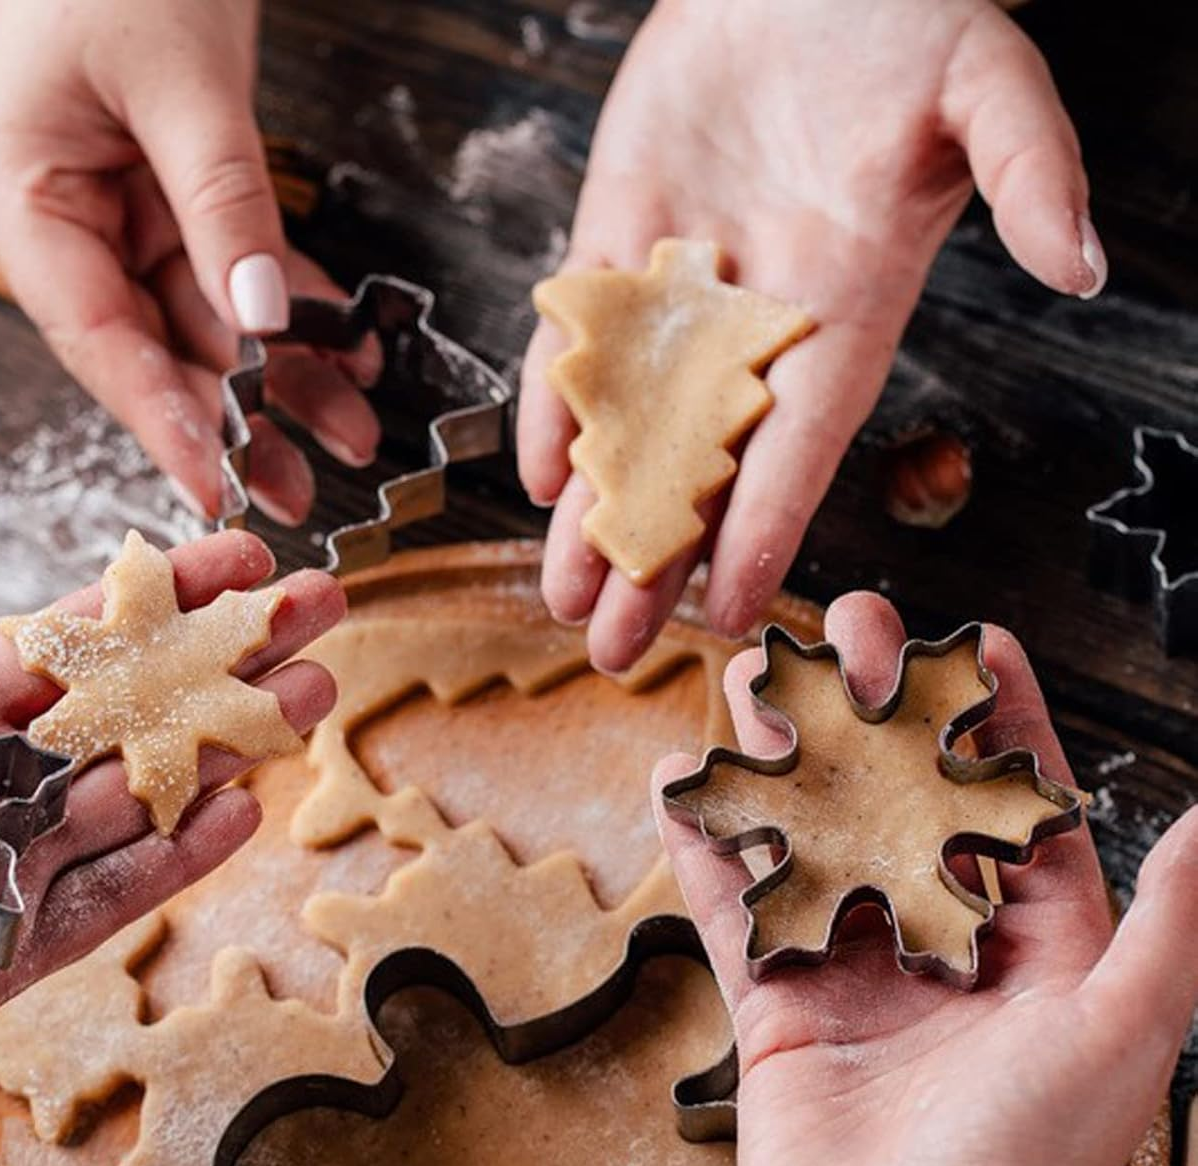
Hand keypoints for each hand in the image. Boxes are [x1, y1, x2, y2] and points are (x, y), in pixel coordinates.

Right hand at [0, 0, 380, 524]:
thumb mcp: (183, 84)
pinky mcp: (169, 194)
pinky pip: (234, 269)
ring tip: (356, 434)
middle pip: (157, 348)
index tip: (223, 489)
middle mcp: (63, 219)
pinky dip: (290, 306)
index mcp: (24, 198)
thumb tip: (264, 325)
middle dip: (242, 420)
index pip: (100, 340)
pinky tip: (347, 350)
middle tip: (307, 491)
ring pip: (207, 321)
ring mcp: (117, 210)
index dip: (167, 422)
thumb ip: (224, 207)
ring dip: (284, 377)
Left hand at [0, 483, 343, 1157]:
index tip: (233, 562)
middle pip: (133, 711)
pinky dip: (176, 854)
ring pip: (142, 795)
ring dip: (228, 743)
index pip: (69, 646)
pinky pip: (110, 895)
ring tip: (315, 690)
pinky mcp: (7, 951)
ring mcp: (5, 870)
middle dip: (226, 656)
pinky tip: (244, 806)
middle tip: (319, 608)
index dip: (154, 600)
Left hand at [521, 0, 1102, 668]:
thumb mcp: (984, 84)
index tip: (731, 613)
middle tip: (612, 650)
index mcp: (846, 315)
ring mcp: (679, 293)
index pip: (801, 451)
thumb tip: (1080, 262)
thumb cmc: (909, 23)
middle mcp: (757, 328)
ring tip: (561, 600)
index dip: (764, 534)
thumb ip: (1028, 171)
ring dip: (591, 514)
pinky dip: (554, 406)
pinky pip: (576, 342)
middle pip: (700, 467)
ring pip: (626, 426)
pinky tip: (537, 478)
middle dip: (655, 560)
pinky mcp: (615, 242)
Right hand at [620, 592, 1197, 1165]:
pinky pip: (735, 906)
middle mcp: (944, 947)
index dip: (1001, 717)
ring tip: (753, 679)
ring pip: (813, 834)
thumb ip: (1168, 920)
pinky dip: (707, 845)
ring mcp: (854, 970)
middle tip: (845, 625)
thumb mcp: (1122, 1029)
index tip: (979, 636)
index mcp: (1039, 947)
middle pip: (902, 799)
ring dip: (785, 756)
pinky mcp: (777, 1003)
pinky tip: (679, 784)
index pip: (1020, 804)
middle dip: (876, 708)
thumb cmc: (1025, 1163)